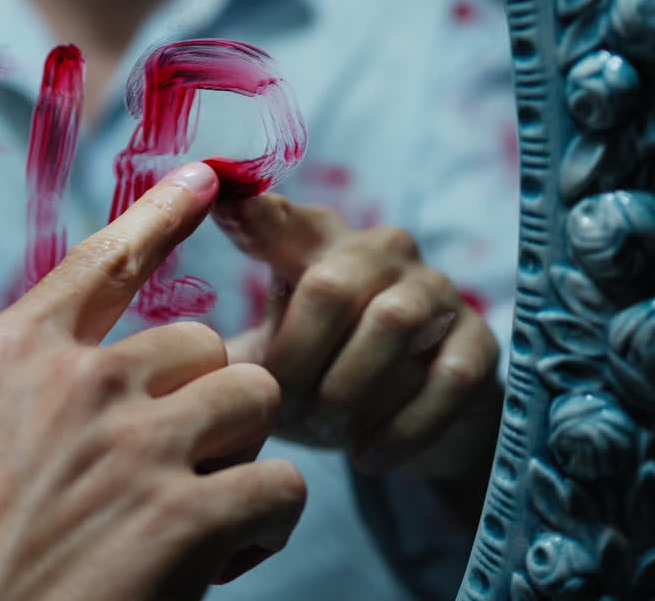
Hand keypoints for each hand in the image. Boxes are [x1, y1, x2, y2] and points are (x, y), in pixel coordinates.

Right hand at [0, 163, 306, 600]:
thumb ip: (29, 404)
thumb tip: (97, 396)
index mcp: (9, 354)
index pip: (103, 260)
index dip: (162, 214)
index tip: (205, 181)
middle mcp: (74, 380)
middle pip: (199, 344)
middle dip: (204, 404)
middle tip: (179, 472)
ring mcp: (130, 441)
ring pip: (251, 399)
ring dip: (241, 455)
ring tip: (206, 515)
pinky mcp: (179, 516)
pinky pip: (278, 487)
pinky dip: (263, 526)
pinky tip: (219, 561)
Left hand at [213, 193, 501, 479]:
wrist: (405, 425)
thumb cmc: (318, 378)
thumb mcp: (268, 356)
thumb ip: (226, 348)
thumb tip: (178, 361)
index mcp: (312, 244)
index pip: (277, 217)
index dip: (251, 211)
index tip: (220, 197)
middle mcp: (377, 250)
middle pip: (330, 284)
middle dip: (299, 358)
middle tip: (281, 408)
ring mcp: (434, 290)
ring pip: (390, 324)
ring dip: (348, 391)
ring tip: (325, 433)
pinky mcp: (478, 341)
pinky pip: (444, 377)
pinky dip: (400, 427)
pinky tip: (367, 457)